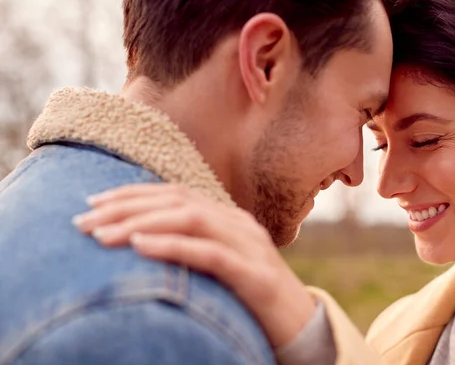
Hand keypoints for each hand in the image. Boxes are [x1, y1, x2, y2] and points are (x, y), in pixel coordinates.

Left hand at [73, 184, 316, 347]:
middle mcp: (240, 225)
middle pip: (178, 201)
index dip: (133, 194)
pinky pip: (211, 255)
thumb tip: (142, 241)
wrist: (302, 328)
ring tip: (102, 234)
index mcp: (231, 219)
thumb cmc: (252, 300)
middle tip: (83, 220)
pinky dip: (173, 247)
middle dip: (126, 207)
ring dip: (142, 224)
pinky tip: (141, 246)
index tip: (93, 201)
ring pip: (192, 219)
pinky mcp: (257, 277)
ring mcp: (251, 248)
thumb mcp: (221, 267)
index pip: (177, 193)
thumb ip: (194, 248)